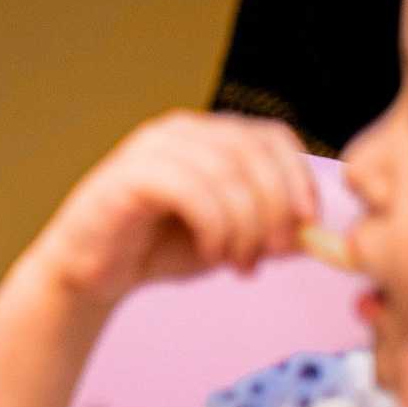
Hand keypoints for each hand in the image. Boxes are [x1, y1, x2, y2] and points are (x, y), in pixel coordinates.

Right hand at [20, 111, 317, 305]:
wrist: (88, 274)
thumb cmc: (154, 249)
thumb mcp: (229, 240)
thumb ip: (270, 232)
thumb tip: (318, 235)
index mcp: (206, 137)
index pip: (271, 138)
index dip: (297, 179)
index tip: (307, 225)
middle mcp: (180, 131)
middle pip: (253, 154)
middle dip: (274, 209)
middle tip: (270, 253)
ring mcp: (152, 148)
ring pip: (227, 174)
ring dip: (245, 226)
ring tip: (238, 262)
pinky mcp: (128, 175)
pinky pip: (192, 191)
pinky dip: (214, 227)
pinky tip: (209, 253)